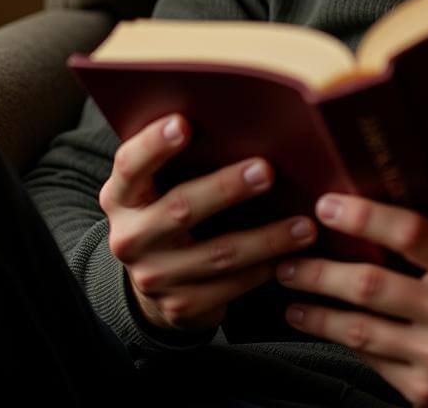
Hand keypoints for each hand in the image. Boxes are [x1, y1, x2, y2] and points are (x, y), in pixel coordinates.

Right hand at [99, 112, 317, 332]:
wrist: (157, 280)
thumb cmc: (172, 208)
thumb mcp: (162, 184)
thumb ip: (186, 159)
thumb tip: (242, 121)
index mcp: (122, 196)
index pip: (131, 165)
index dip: (154, 144)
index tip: (184, 123)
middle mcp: (130, 237)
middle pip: (180, 208)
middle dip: (227, 188)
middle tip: (267, 171)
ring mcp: (153, 276)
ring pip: (218, 254)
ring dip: (266, 238)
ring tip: (305, 225)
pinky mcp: (181, 306)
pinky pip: (231, 287)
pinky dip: (265, 269)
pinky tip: (293, 257)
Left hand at [276, 194, 427, 406]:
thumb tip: (385, 225)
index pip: (412, 233)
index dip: (364, 216)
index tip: (328, 206)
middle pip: (371, 284)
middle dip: (320, 270)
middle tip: (289, 257)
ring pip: (358, 328)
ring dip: (316, 309)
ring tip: (291, 292)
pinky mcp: (422, 391)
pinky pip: (369, 358)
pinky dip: (339, 339)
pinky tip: (320, 325)